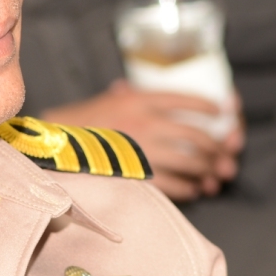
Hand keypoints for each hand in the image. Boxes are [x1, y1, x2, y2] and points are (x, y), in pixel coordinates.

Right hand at [44, 82, 242, 202]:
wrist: (53, 151)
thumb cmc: (78, 124)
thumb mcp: (105, 100)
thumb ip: (125, 93)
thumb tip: (129, 86)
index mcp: (140, 101)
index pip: (185, 99)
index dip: (208, 106)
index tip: (220, 112)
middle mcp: (146, 124)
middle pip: (197, 135)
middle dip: (216, 147)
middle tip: (223, 154)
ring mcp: (144, 152)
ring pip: (191, 163)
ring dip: (207, 170)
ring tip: (211, 175)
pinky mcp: (139, 179)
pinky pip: (176, 186)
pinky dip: (190, 189)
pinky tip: (193, 189)